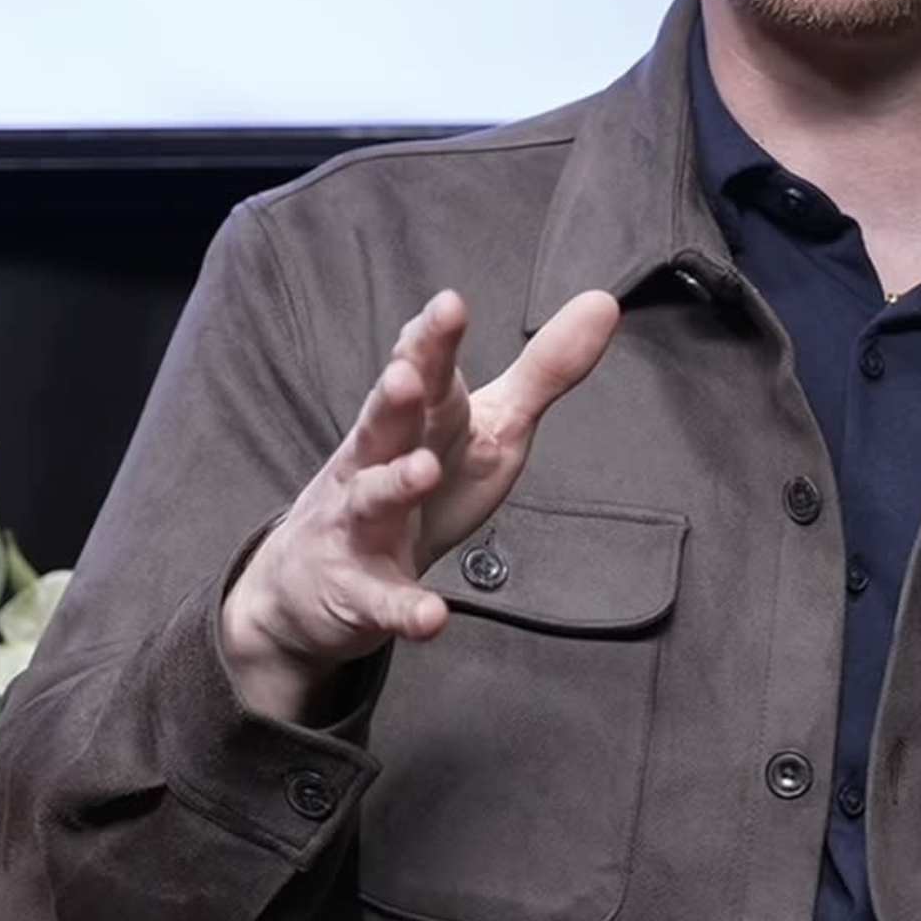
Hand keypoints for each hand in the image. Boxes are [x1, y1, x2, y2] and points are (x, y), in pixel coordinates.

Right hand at [220, 287, 620, 720]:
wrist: (316, 582)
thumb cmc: (418, 484)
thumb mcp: (486, 428)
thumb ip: (542, 372)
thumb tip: (604, 302)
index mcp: (414, 420)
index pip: (421, 372)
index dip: (430, 342)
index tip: (448, 305)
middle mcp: (376, 462)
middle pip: (385, 424)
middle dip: (396, 398)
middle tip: (407, 373)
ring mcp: (359, 527)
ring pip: (371, 501)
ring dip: (394, 486)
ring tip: (424, 470)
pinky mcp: (358, 593)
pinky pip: (381, 602)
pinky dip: (403, 609)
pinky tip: (431, 618)